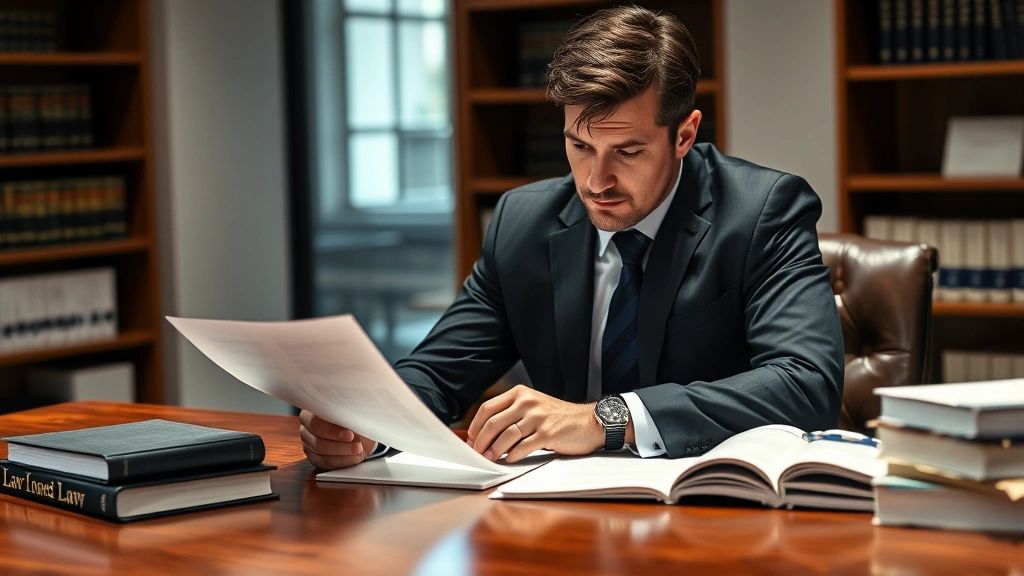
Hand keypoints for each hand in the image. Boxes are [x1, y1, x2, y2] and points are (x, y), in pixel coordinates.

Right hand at [299, 410, 375, 469]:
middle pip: (317, 440)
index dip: (332, 430)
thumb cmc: (352, 418)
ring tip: (358, 449)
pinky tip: (354, 457)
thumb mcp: (352, 414)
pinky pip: (327, 462)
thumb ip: (347, 417)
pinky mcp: (315, 458)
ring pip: (322, 453)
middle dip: (340, 444)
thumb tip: (351, 423)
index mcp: (310, 413)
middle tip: (357, 444)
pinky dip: (343, 461)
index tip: (350, 434)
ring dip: (343, 452)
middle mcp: (306, 429)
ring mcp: (308, 445)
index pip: (315, 422)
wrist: (357, 431)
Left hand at [466, 385, 608, 462]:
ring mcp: (537, 417)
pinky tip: (508, 460)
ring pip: (505, 436)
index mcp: (520, 393)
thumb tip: (485, 433)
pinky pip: (522, 447)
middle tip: (476, 453)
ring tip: (490, 459)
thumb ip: (511, 413)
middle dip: (480, 441)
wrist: (588, 421)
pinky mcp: (547, 434)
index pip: (487, 408)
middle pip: (493, 423)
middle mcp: (527, 402)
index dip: (475, 426)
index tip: (470, 440)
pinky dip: (512, 456)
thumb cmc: (558, 417)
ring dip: (494, 451)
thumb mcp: (533, 406)